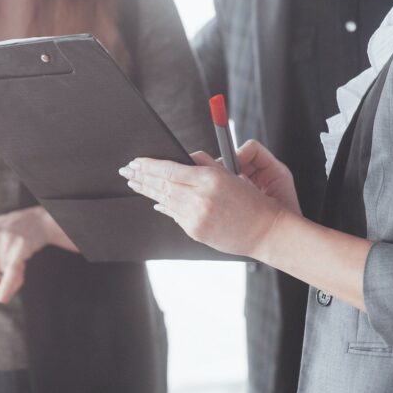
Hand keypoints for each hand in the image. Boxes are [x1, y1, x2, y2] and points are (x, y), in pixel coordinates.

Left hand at [120, 146, 296, 258]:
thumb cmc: (253, 201)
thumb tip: (181, 162)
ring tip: (134, 183)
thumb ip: (204, 165)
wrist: (266, 231)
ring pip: (164, 200)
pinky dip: (164, 205)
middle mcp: (199, 198)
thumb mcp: (230, 175)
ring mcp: (195, 217)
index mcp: (209, 179)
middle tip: (126, 171)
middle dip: (141, 177)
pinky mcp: (195, 231)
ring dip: (148, 190)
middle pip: (162, 184)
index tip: (136, 161)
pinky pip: (175, 214)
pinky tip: (155, 200)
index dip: (149, 165)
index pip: (169, 169)